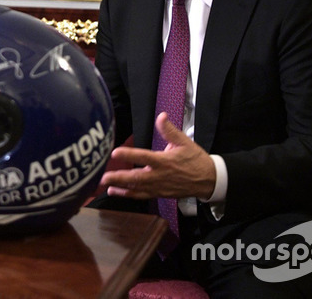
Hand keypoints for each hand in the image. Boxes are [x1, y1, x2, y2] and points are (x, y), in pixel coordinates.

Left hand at [99, 112, 215, 199]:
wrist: (208, 180)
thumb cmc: (195, 160)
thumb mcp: (184, 142)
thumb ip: (169, 130)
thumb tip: (161, 116)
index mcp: (165, 161)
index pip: (144, 157)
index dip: (129, 154)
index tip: (115, 152)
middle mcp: (159, 176)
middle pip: (136, 177)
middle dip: (119, 177)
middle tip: (103, 177)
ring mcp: (158, 187)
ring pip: (136, 189)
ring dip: (120, 187)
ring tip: (105, 185)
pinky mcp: (159, 193)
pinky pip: (141, 195)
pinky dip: (127, 195)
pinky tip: (115, 192)